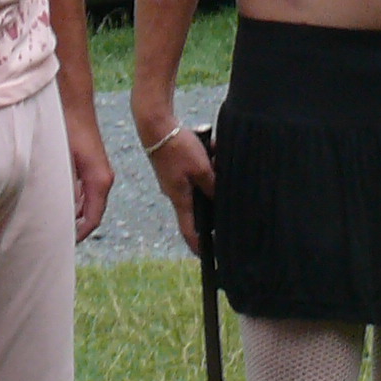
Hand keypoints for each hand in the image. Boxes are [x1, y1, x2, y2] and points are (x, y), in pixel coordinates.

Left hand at [67, 110, 113, 241]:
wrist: (75, 108)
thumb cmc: (68, 132)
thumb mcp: (64, 163)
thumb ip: (67, 189)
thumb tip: (64, 211)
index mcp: (100, 182)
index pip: (93, 219)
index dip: (79, 234)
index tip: (63, 244)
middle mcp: (104, 180)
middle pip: (92, 214)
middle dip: (77, 229)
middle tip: (56, 239)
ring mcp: (100, 174)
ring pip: (89, 204)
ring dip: (76, 216)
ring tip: (55, 225)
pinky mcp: (93, 168)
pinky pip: (87, 194)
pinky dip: (76, 204)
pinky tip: (58, 205)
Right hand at [140, 119, 214, 253]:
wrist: (156, 125)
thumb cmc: (177, 147)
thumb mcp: (202, 168)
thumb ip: (213, 186)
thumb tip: (221, 199)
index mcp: (180, 198)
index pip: (189, 230)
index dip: (198, 245)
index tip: (207, 256)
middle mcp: (176, 192)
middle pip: (200, 204)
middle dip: (214, 197)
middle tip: (223, 189)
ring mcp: (175, 179)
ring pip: (201, 181)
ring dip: (211, 171)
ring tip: (215, 155)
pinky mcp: (176, 166)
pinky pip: (197, 167)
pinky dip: (206, 158)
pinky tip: (210, 146)